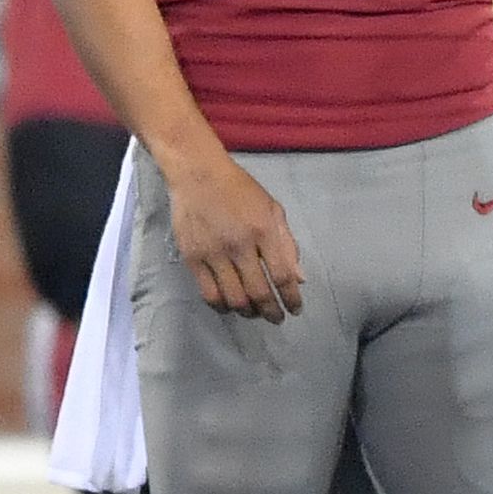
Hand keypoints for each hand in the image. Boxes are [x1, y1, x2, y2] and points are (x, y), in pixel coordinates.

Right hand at [167, 151, 302, 320]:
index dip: (291, 298)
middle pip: (259, 292)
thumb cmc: (240, 190)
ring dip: (248, 313)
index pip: (282, 275)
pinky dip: (222, 306)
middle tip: (276, 318)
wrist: (198, 175)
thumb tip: (299, 279)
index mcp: (264, 230)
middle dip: (271, 311)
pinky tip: (230, 306)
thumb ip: (288, 244)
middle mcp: (240, 245)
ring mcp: (214, 253)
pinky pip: (209, 294)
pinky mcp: (192, 259)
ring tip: (254, 313)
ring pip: (234, 298)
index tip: (296, 309)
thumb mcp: (272, 208)